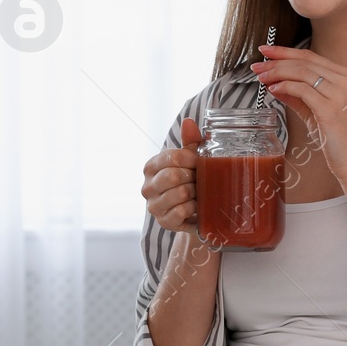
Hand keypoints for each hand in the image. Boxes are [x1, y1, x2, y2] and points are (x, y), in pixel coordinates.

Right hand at [142, 117, 212, 239]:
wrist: (195, 212)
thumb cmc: (191, 181)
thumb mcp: (192, 160)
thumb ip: (190, 141)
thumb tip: (188, 122)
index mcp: (151, 167)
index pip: (170, 157)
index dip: (191, 159)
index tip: (199, 162)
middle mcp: (147, 186)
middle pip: (174, 175)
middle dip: (193, 178)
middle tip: (199, 181)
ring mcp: (153, 206)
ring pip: (179, 194)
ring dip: (195, 194)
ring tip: (197, 194)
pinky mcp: (163, 222)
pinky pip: (181, 212)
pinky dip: (193, 209)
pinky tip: (194, 207)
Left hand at [251, 45, 346, 177]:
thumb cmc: (337, 137)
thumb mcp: (313, 111)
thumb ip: (296, 96)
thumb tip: (274, 84)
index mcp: (342, 76)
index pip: (309, 56)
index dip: (284, 52)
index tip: (266, 51)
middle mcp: (343, 80)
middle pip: (303, 61)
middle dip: (276, 61)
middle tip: (257, 67)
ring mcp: (339, 93)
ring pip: (302, 72)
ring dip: (277, 73)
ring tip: (262, 78)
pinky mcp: (330, 108)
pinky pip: (303, 90)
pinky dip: (285, 87)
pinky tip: (274, 89)